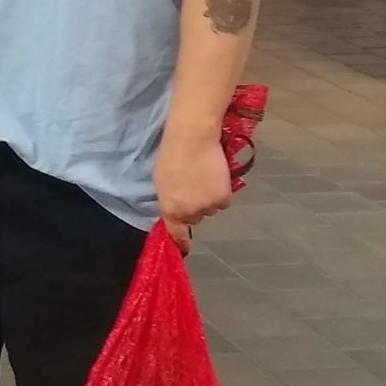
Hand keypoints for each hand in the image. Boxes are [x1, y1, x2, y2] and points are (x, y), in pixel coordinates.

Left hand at [155, 127, 233, 244]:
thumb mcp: (161, 181)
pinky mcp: (223, 198)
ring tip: (205, 178)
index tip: (185, 247)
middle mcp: (189, 213)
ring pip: (211, 209)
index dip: (181, 241)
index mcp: (170, 209)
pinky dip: (221, 192)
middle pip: (196, 218)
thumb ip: (169, 200)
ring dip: (209, 199)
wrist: (193, 138)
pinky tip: (216, 176)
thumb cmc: (171, 154)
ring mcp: (207, 207)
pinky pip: (224, 202)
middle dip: (196, 207)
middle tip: (194, 187)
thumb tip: (175, 208)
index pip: (176, 234)